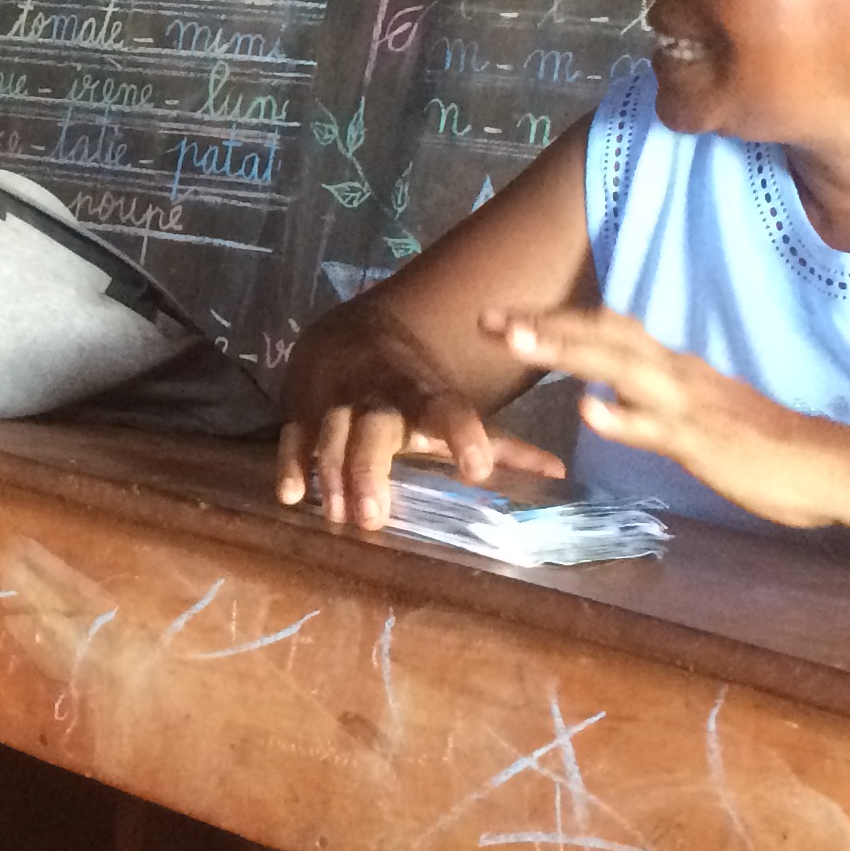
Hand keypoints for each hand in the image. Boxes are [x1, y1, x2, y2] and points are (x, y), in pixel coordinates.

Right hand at [276, 311, 563, 530]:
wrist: (349, 334)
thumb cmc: (411, 386)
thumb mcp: (451, 405)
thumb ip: (499, 441)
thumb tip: (560, 471)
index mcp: (422, 390)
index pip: (446, 408)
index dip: (464, 434)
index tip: (478, 469)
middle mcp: (376, 392)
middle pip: (373, 427)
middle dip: (370, 468)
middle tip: (374, 516)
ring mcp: (334, 399)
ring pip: (330, 433)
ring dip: (331, 474)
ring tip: (338, 516)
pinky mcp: (299, 408)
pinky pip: (291, 435)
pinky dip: (289, 464)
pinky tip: (291, 496)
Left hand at [486, 305, 849, 528]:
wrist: (828, 464)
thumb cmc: (764, 444)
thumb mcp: (696, 412)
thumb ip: (654, 399)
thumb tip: (611, 393)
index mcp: (673, 367)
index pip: (606, 330)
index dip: (554, 320)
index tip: (503, 314)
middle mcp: (675, 374)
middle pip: (601, 336)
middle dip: (541, 324)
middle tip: (485, 316)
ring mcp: (688, 406)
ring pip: (619, 369)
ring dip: (566, 352)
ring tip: (516, 341)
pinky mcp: (704, 443)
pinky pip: (659, 429)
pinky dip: (623, 419)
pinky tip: (586, 411)